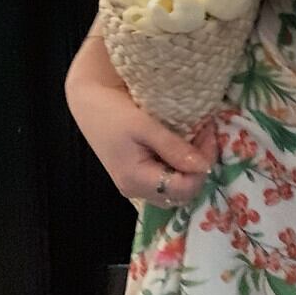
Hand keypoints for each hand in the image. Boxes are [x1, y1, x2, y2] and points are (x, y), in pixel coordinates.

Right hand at [65, 42, 216, 205]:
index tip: (207, 133)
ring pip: (176, 189)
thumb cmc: (112, 111)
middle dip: (199, 166)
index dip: (202, 163)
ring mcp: (135, 185)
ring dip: (191, 166)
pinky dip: (179, 166)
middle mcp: (135, 190)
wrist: (88, 102)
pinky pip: (167, 180)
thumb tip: (203, 166)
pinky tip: (180, 145)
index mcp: (135, 180)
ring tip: (194, 138)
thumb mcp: (144, 125)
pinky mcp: (136, 176)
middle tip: (204, 134)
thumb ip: (173, 147)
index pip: (184, 188)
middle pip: (182, 193)